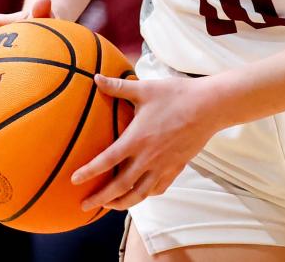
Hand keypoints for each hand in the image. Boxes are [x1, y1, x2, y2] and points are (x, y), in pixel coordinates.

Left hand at [71, 75, 224, 211]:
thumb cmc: (175, 95)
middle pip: (121, 186)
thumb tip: (96, 77)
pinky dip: (146, 195)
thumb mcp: (144, 89)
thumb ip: (118, 87)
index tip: (74, 180)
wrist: (209, 106)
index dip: (89, 172)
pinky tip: (140, 195)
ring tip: (109, 207)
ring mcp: (164, 165)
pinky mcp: (177, 167)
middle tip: (85, 205)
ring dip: (122, 203)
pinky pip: (159, 188)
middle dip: (101, 198)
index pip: (107, 161)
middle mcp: (149, 157)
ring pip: (140, 193)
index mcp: (137, 139)